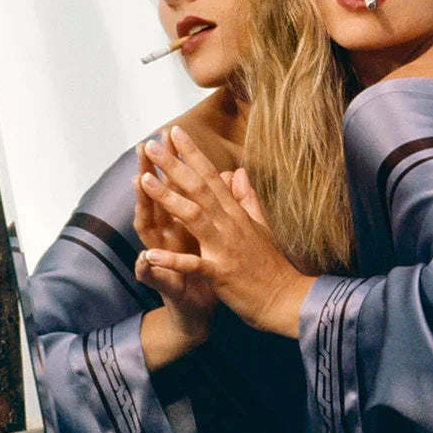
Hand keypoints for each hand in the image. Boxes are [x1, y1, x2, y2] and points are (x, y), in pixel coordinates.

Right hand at [133, 137, 216, 367]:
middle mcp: (165, 238)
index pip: (174, 187)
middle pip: (154, 200)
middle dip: (150, 173)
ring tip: (139, 184)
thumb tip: (226, 175)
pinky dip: (149, 268)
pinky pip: (155, 276)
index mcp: (180, 224)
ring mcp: (161, 259)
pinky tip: (142, 258)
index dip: (174, 161)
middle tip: (144, 147)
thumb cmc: (205, 272)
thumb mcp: (213, 235)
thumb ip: (217, 206)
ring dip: (143, 208)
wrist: (199, 311)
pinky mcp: (165, 285)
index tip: (172, 133)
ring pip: (148, 230)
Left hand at [139, 126, 315, 337]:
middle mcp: (230, 224)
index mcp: (236, 214)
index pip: (212, 176)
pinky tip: (150, 255)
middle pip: (199, 188)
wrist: (287, 299)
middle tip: (152, 143)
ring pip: (194, 216)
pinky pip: (193, 264)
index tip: (175, 133)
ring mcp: (225, 248)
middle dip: (174, 165)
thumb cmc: (271, 266)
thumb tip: (239, 172)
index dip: (192, 153)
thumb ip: (247, 199)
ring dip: (168, 198)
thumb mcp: (261, 227)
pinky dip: (172, 260)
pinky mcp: (221, 273)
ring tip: (145, 180)